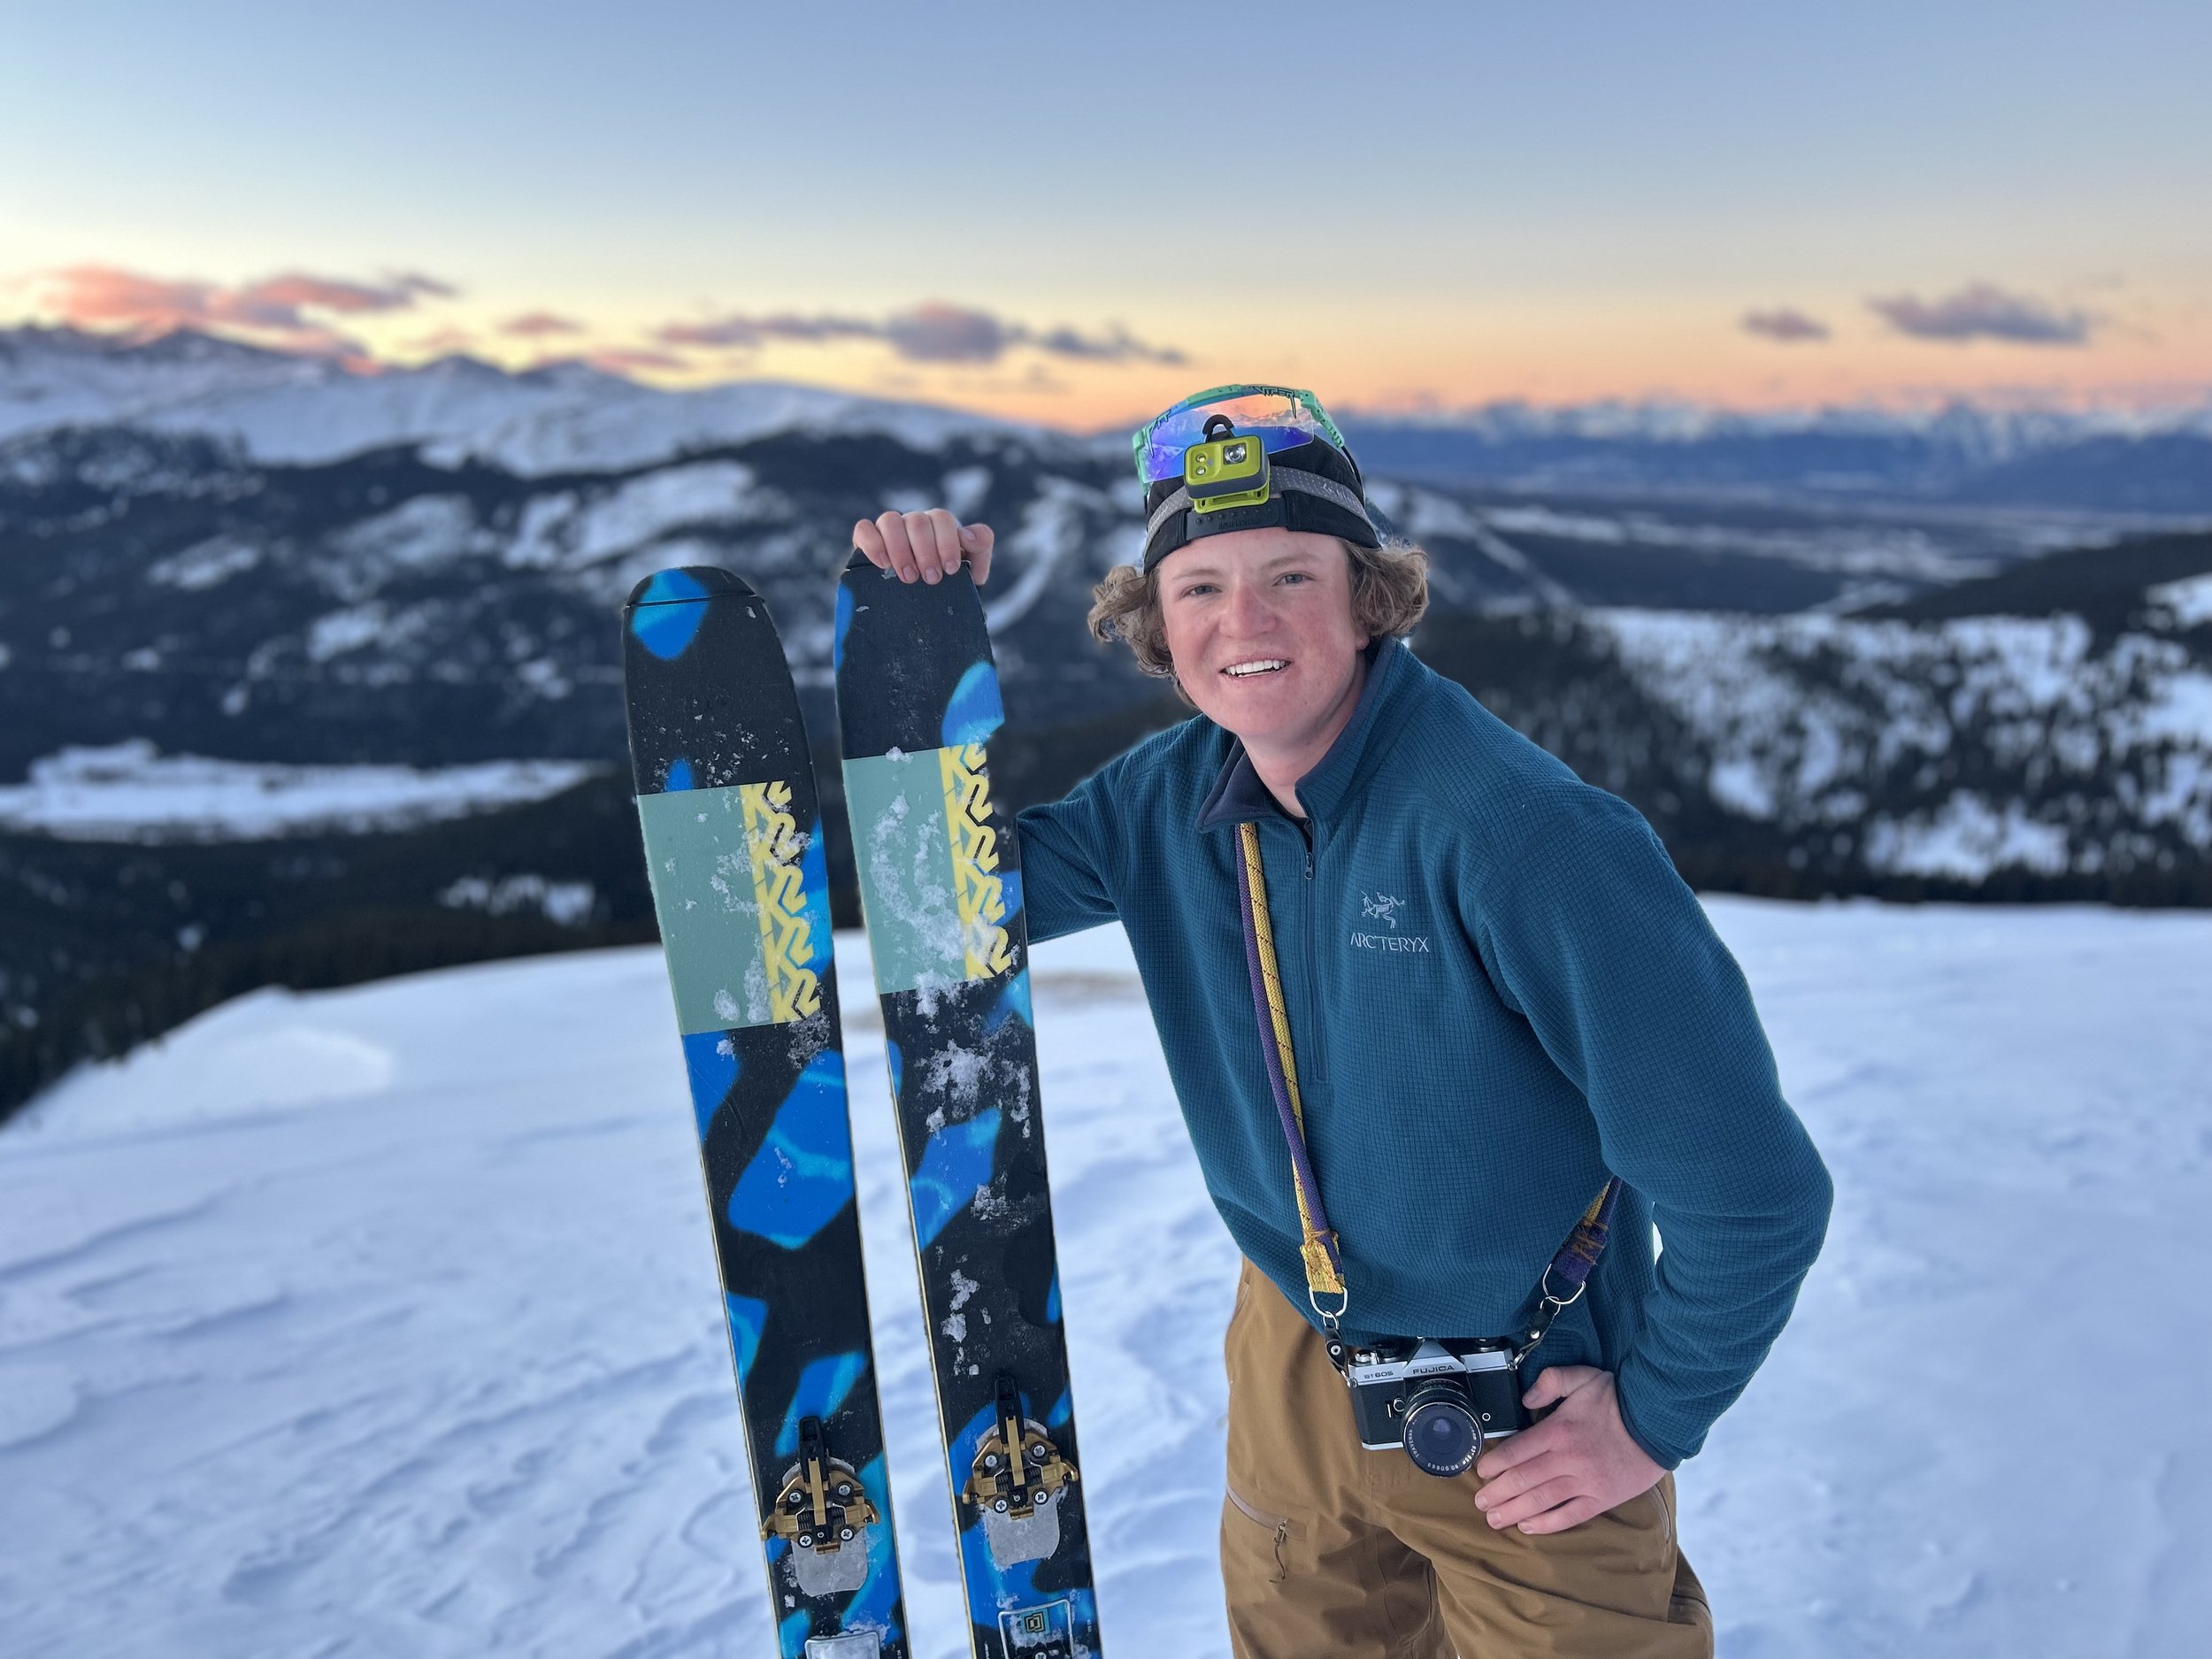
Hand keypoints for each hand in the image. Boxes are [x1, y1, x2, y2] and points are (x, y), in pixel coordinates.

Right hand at [852, 508, 994, 585]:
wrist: (927, 605)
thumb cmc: (951, 584)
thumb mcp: (973, 568)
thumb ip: (980, 547)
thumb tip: (967, 536)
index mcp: (939, 525)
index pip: (942, 519)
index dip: (947, 542)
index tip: (950, 569)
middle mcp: (914, 522)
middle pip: (917, 521)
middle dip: (925, 552)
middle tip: (931, 579)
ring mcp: (890, 529)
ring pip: (890, 521)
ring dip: (900, 549)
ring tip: (909, 577)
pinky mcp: (868, 539)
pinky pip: (864, 529)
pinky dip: (873, 543)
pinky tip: (882, 564)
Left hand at [1471, 1366, 1663, 1534]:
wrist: (1657, 1425)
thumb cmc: (1617, 1401)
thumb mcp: (1582, 1377)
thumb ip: (1551, 1381)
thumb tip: (1525, 1399)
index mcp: (1558, 1430)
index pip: (1516, 1451)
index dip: (1494, 1464)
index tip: (1480, 1472)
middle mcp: (1567, 1459)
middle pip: (1523, 1480)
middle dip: (1497, 1493)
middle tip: (1479, 1503)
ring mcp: (1585, 1482)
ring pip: (1541, 1501)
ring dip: (1514, 1512)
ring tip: (1494, 1519)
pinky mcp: (1601, 1499)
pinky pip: (1570, 1516)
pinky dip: (1547, 1524)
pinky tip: (1529, 1527)